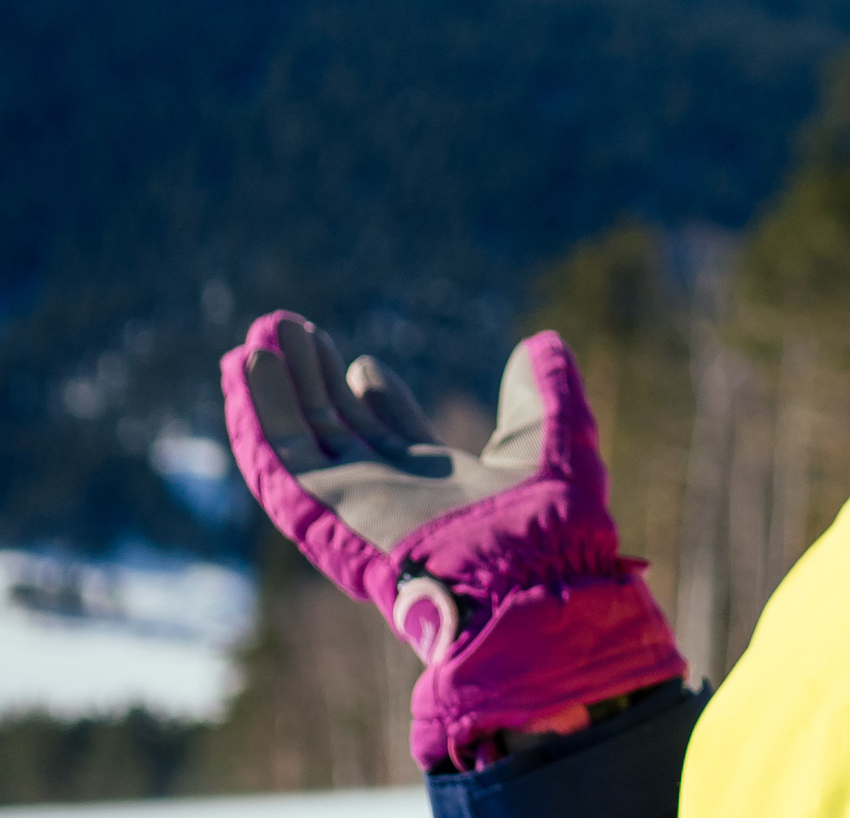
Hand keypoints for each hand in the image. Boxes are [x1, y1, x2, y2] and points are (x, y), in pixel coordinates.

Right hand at [222, 311, 686, 768]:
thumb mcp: (551, 436)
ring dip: (275, 388)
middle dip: (315, 382)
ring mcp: (351, 506)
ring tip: (262, 334)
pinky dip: (256, 415)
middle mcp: (389, 496)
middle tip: (293, 328)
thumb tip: (541, 343)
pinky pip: (276, 461)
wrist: (526, 574)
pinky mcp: (320, 514)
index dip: (374, 396)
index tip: (360, 361)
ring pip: (299, 439)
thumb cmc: (549, 520)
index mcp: (440, 485)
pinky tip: (245, 368)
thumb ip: (544, 390)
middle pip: (339, 430)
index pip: (393, 435)